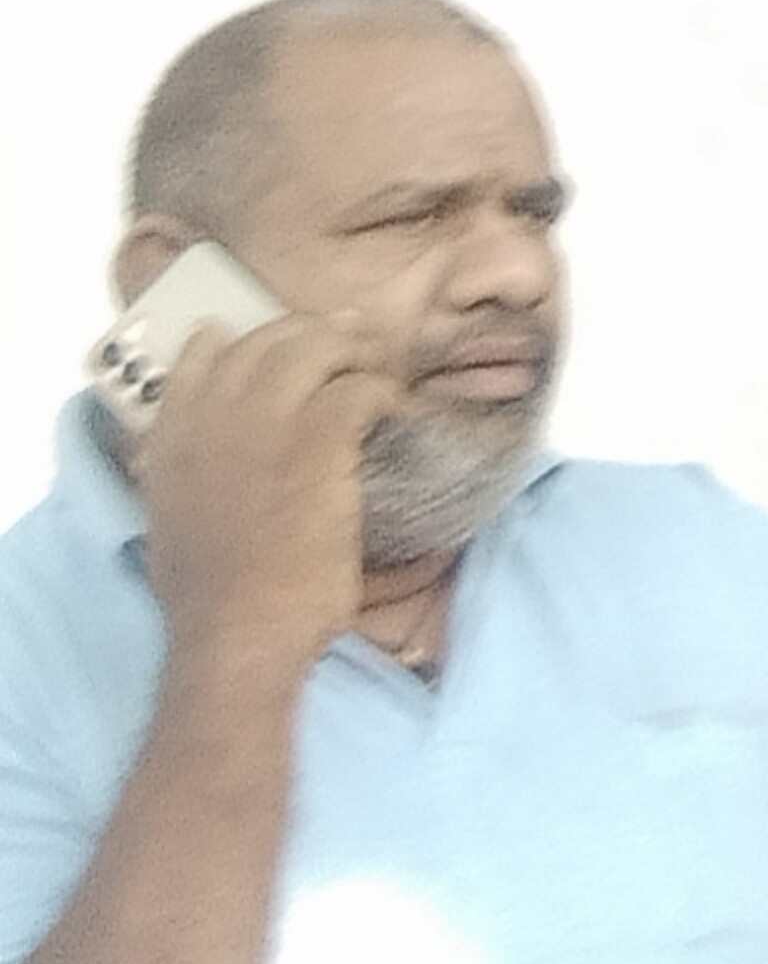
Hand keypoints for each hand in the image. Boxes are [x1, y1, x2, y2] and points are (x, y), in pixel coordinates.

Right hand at [130, 315, 395, 683]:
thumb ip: (178, 482)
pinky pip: (361, 388)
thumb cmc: (210, 598)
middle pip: (269, 339)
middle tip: (350, 345)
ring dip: (355, 355)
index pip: (201, 355)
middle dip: (314, 334)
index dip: (244, 338)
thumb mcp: (170, 525)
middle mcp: (213, 414)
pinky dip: (387, 394)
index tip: (274, 340)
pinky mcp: (318, 437)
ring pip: (318, 347)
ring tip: (378, 375)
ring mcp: (265, 420)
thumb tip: (194, 474)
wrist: (239, 630)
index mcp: (171, 437)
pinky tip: (401, 413)